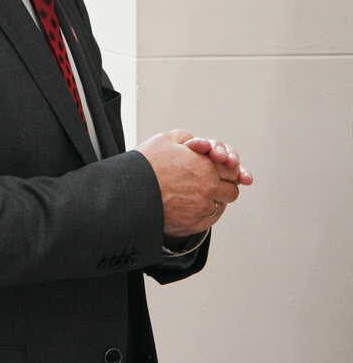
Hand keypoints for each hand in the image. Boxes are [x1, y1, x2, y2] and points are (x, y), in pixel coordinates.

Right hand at [136, 128, 251, 239]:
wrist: (129, 191)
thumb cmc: (146, 164)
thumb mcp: (167, 139)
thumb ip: (189, 139)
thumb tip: (199, 144)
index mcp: (206, 165)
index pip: (233, 169)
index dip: (228, 169)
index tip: (222, 169)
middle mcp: (208, 187)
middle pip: (232, 190)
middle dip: (224, 185)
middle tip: (211, 182)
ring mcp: (201, 207)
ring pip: (221, 205)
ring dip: (216, 199)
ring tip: (199, 194)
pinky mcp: (192, 223)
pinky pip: (210, 220)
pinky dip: (207, 213)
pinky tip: (195, 205)